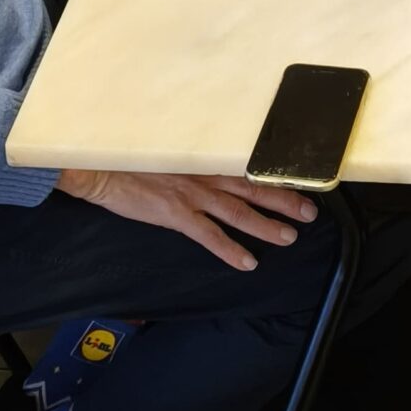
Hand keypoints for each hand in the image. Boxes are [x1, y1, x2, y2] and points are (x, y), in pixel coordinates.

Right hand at [55, 167, 315, 270]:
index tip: (298, 176)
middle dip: (284, 199)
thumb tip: (210, 162)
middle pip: (253, 187)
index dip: (274, 172)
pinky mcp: (176, 214)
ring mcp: (192, 195)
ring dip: (267, 225)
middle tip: (310, 211)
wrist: (101, 165)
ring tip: (289, 237)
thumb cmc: (131, 155)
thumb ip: (191, 156)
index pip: (247, 164)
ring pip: (240, 212)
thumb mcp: (168, 147)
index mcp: (203, 155)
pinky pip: (210, 236)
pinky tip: (248, 263)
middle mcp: (204, 173)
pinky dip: (231, 250)